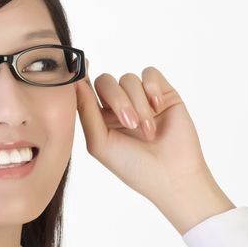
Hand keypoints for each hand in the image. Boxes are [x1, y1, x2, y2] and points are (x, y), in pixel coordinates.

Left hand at [75, 61, 234, 233]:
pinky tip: (158, 107)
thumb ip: (86, 111)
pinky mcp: (163, 93)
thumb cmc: (134, 166)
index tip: (81, 70)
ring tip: (149, 131)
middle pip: (106, 82)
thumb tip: (75, 82)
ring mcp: (141, 98)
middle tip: (130, 124)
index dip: (82, 80)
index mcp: (101, 118)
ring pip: (129, 79)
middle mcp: (120, 106)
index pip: (87, 91)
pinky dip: (152, 88)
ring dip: (139, 105)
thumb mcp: (100, 143)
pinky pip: (150, 74)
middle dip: (117, 100)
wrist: (172, 176)